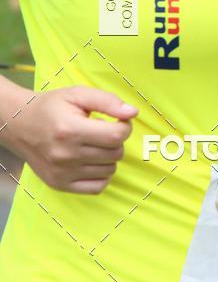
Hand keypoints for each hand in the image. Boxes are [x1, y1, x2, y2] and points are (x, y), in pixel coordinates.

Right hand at [12, 86, 137, 193]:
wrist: (20, 124)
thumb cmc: (52, 107)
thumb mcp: (78, 94)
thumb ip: (108, 101)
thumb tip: (133, 112)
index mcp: (71, 130)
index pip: (116, 136)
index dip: (124, 127)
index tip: (118, 121)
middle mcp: (66, 155)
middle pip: (115, 154)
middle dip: (116, 140)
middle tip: (102, 131)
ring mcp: (63, 173)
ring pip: (109, 170)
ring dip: (108, 156)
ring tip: (93, 144)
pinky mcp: (60, 184)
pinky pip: (97, 187)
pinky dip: (101, 175)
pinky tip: (92, 161)